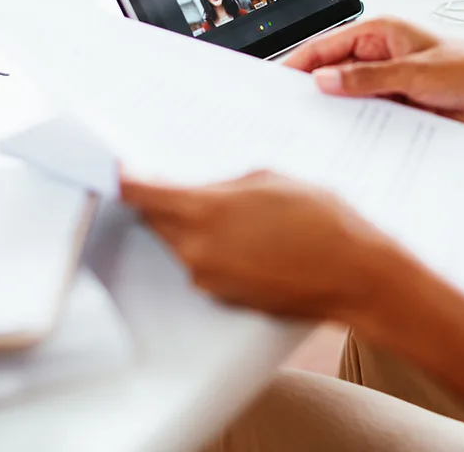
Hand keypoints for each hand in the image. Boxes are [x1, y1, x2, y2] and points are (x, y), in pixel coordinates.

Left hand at [121, 170, 403, 320]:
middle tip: (183, 182)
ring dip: (194, 224)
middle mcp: (196, 249)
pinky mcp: (223, 295)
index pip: (139, 193)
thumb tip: (204, 188)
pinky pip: (203, 263)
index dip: (120, 178)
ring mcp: (208, 277)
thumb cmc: (323, 222)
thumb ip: (225, 182)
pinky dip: (214, 247)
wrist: (354, 273)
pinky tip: (251, 238)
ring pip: (180, 241)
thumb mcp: (270, 179)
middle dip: (164, 200)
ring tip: (240, 213)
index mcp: (203, 211)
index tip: (109, 168)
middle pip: (156, 219)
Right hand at [284, 17, 463, 126]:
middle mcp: (380, 55)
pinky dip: (356, 124)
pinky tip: (344, 137)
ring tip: (312, 128)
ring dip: (336, 110)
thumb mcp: (413, 72)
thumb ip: (366, 78)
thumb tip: (325, 80)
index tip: (278, 79)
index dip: (300, 62)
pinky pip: (367, 114)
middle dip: (313, 89)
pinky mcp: (397, 104)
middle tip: (290, 109)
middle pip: (333, 71)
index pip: (327, 45)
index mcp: (380, 32)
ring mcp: (387, 81)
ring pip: (349, 96)